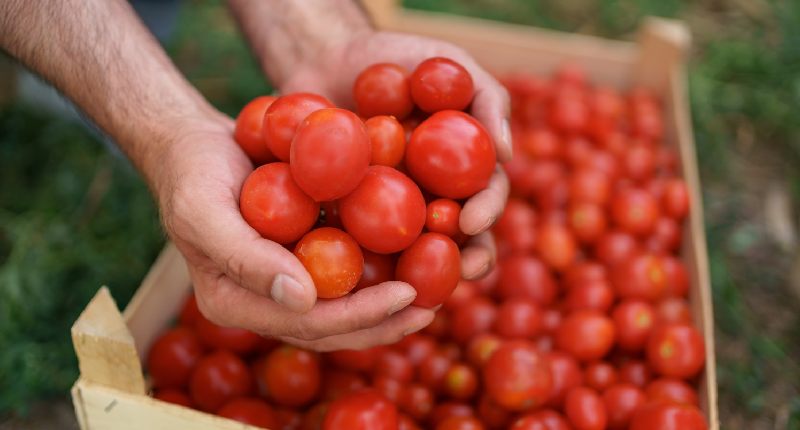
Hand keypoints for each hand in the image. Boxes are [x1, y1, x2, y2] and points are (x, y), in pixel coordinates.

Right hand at [156, 113, 433, 350]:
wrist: (194, 143)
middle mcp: (267, 301)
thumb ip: (246, 258)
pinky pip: (347, 269)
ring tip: (438, 292)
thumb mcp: (205, 211)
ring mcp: (287, 279)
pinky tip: (419, 254)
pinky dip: (381, 265)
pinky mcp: (304, 255)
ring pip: (345, 304)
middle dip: (385, 321)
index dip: (358, 316)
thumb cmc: (192, 173)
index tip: (405, 295)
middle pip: (333, 326)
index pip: (306, 324)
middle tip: (432, 306)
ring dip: (390, 304)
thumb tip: (305, 300)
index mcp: (237, 304)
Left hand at [280, 30, 510, 279]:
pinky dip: (359, 263)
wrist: (328, 57)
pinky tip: (353, 280)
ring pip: (410, 254)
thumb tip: (507, 151)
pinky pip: (354, 244)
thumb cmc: (398, 56)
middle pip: (456, 239)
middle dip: (464, 259)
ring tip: (413, 290)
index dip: (486, 213)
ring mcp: (390, 211)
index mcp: (462, 169)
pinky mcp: (347, 217)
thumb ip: (486, 97)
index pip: (484, 197)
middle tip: (459, 271)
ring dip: (418, 275)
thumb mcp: (448, 62)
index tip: (472, 220)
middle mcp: (432, 196)